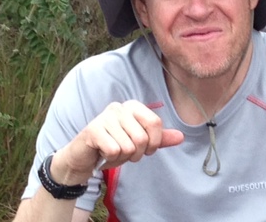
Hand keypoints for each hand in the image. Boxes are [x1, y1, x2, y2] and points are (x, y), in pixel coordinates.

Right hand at [52, 100, 183, 183]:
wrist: (84, 157)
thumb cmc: (113, 147)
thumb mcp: (139, 144)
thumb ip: (159, 139)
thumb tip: (181, 137)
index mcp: (133, 107)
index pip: (155, 123)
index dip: (153, 143)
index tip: (144, 149)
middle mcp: (119, 107)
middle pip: (142, 138)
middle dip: (136, 153)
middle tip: (124, 152)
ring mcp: (105, 117)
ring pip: (128, 147)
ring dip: (122, 157)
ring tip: (112, 152)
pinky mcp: (93, 129)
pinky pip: (114, 150)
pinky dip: (110, 158)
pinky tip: (102, 153)